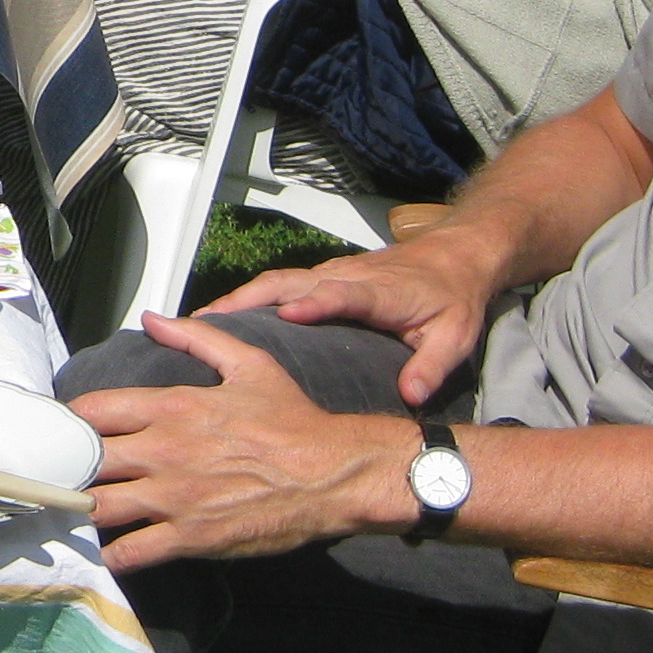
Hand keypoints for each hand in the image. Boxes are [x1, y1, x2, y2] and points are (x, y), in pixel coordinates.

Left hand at [73, 313, 405, 566]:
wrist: (333, 473)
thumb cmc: (293, 419)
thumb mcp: (248, 363)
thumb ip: (195, 337)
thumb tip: (152, 318)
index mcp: (172, 406)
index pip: (93, 411)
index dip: (69, 423)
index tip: (63, 434)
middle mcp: (164, 449)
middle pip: (86, 460)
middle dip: (68, 469)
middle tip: (60, 478)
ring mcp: (174, 496)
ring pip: (99, 506)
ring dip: (80, 513)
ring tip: (72, 516)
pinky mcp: (190, 537)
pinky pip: (131, 552)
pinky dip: (111, 555)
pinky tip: (105, 553)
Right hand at [202, 231, 502, 404]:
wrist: (454, 257)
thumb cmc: (453, 298)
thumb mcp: (456, 335)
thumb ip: (433, 365)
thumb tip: (411, 395)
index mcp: (378, 292)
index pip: (341, 295)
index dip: (315, 304)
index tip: (287, 316)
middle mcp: (346, 277)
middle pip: (289, 283)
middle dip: (248, 301)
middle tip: (206, 324)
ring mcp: (330, 275)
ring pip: (277, 283)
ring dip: (238, 301)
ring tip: (197, 324)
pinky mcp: (323, 278)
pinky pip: (279, 286)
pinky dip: (249, 299)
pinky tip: (223, 321)